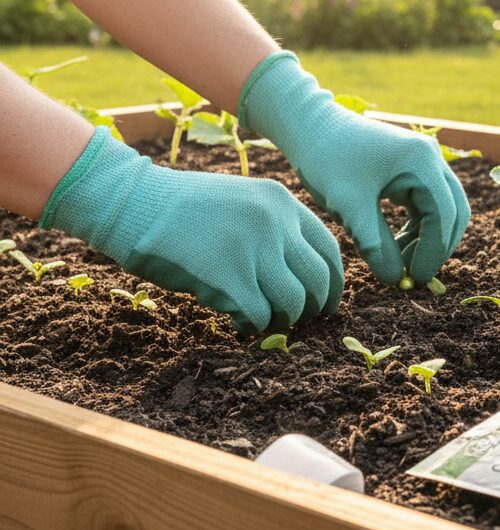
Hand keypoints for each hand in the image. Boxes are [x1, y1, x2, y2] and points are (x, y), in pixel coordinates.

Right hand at [41, 128, 343, 333]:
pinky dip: (255, 327)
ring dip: (284, 320)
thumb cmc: (185, 209)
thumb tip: (304, 279)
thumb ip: (275, 230)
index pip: (329, 249)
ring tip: (266, 322)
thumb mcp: (243, 202)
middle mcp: (275, 222)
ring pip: (294, 301)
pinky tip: (241, 323)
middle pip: (318, 279)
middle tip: (299, 321)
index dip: (334, 282)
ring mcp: (253, 247)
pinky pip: (260, 315)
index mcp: (282, 202)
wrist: (135, 202)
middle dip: (314, 308)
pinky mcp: (228, 275)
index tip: (328, 303)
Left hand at [239, 52, 469, 284]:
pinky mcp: (412, 169)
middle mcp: (431, 157)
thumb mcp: (350, 206)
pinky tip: (395, 246)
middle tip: (412, 276)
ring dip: (427, 240)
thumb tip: (395, 279)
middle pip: (453, 212)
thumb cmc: (326, 159)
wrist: (310, 127)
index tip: (413, 279)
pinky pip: (427, 205)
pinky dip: (417, 228)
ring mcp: (424, 162)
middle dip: (436, 247)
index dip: (433, 251)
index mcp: (421, 161)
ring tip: (399, 264)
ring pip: (442, 210)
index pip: (444, 214)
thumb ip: (375, 244)